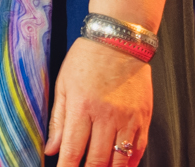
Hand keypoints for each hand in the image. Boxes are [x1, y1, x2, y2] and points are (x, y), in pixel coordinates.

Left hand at [44, 37, 150, 164]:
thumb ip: (57, 120)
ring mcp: (128, 118)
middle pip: (98, 160)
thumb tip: (50, 149)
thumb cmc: (87, 59)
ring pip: (120, 160)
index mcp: (82, 107)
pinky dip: (130, 162)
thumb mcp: (64, 84)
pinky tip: (121, 166)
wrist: (119, 40)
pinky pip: (139, 149)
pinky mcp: (144, 117)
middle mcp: (106, 116)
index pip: (73, 150)